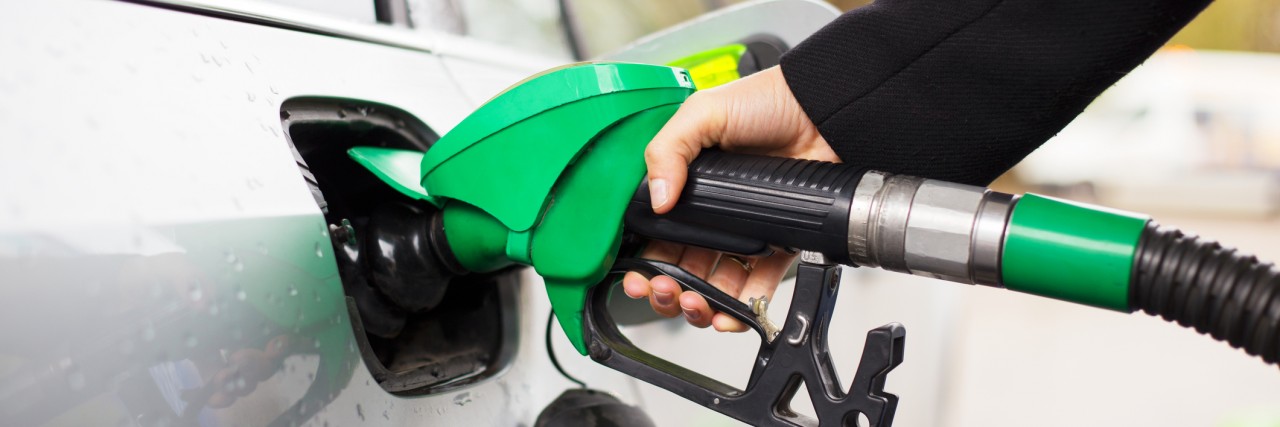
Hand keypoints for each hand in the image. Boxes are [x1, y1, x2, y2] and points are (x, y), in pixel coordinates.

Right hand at [621, 66, 839, 331]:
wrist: (822, 110)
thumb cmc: (766, 101)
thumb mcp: (703, 113)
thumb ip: (668, 150)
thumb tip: (657, 200)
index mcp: (684, 185)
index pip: (654, 234)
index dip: (642, 262)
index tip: (637, 280)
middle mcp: (710, 212)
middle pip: (679, 267)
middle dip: (666, 290)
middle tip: (665, 293)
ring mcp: (743, 230)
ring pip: (713, 283)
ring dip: (700, 303)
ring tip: (697, 305)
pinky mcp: (777, 242)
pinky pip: (756, 284)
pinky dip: (742, 305)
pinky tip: (731, 312)